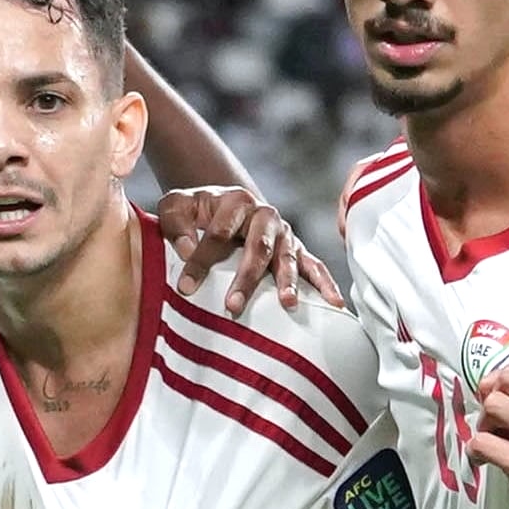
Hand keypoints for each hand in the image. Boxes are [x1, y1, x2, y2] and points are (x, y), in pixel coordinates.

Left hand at [158, 185, 341, 313]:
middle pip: (257, 247)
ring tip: (287, 303)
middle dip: (246, 278)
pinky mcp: (296, 250)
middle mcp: (264, 215)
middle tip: (233, 306)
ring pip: (286, 257)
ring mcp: (283, 233)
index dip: (201, 259)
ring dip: (286, 282)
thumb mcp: (176, 208)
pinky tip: (333, 303)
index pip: (219, 232)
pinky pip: (314, 266)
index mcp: (235, 201)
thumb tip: (188, 250)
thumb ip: (175, 224)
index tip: (185, 287)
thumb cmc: (195, 213)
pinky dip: (325, 283)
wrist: (223, 206)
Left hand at [468, 364, 508, 508]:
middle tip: (493, 424)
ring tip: (492, 444)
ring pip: (492, 407)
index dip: (499, 385)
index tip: (498, 404)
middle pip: (503, 381)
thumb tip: (494, 392)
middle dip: (489, 400)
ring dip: (482, 426)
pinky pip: (482, 443)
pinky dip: (476, 452)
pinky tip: (485, 462)